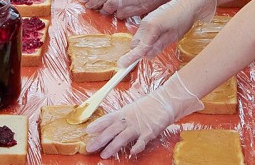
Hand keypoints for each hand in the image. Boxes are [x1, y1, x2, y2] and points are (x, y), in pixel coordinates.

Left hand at [85, 73, 202, 157]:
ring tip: (104, 154)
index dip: (98, 124)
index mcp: (124, 112)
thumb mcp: (133, 108)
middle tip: (89, 147)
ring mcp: (139, 126)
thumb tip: (111, 124)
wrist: (166, 100)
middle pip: (112, 130)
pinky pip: (142, 141)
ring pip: (123, 137)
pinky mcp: (150, 131)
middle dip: (99, 139)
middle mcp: (129, 119)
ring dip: (112, 146)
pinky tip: (132, 152)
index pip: (108, 119)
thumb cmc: (150, 104)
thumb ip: (123, 117)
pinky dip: (137, 146)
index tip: (87, 130)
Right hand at [115, 0, 215, 67]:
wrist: (187, 2)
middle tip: (153, 53)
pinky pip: (142, 32)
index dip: (130, 58)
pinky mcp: (148, 18)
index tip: (122, 65)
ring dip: (144, 44)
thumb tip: (147, 55)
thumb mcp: (173, 36)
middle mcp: (144, 24)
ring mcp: (145, 20)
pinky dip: (146, 37)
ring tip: (161, 41)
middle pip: (134, 44)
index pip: (139, 48)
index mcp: (151, 29)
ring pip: (138, 38)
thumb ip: (158, 47)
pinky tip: (159, 35)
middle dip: (140, 51)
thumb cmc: (183, 19)